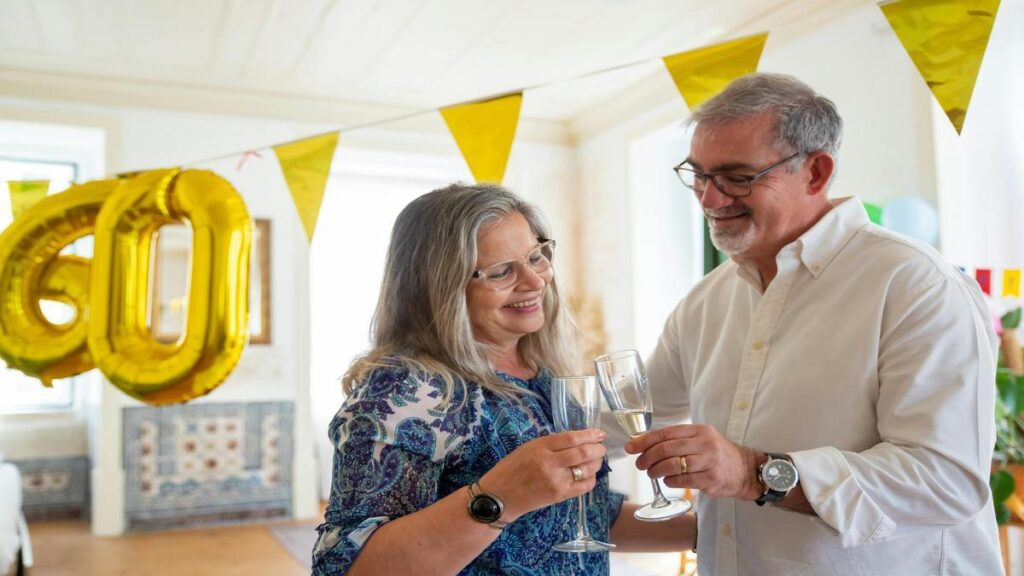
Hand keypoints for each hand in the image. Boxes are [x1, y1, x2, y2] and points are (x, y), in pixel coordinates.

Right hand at [480, 429, 606, 520]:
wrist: (500, 496)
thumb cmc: (511, 469)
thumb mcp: (527, 448)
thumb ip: (550, 444)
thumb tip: (576, 440)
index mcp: (540, 447)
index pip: (572, 438)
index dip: (590, 434)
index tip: (600, 433)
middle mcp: (550, 463)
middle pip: (583, 452)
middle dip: (598, 449)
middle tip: (602, 447)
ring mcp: (556, 481)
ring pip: (586, 469)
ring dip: (597, 463)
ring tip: (597, 460)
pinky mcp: (559, 496)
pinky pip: (584, 486)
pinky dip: (591, 479)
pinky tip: (590, 475)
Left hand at [625, 424, 762, 499]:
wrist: (744, 470)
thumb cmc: (716, 454)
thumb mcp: (701, 439)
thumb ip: (678, 439)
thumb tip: (645, 443)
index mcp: (699, 430)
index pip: (666, 433)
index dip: (645, 440)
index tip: (631, 447)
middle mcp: (705, 444)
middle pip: (667, 449)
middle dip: (647, 457)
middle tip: (640, 464)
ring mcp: (708, 462)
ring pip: (672, 465)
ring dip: (656, 471)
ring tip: (651, 473)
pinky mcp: (710, 479)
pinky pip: (682, 480)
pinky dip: (669, 481)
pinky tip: (667, 481)